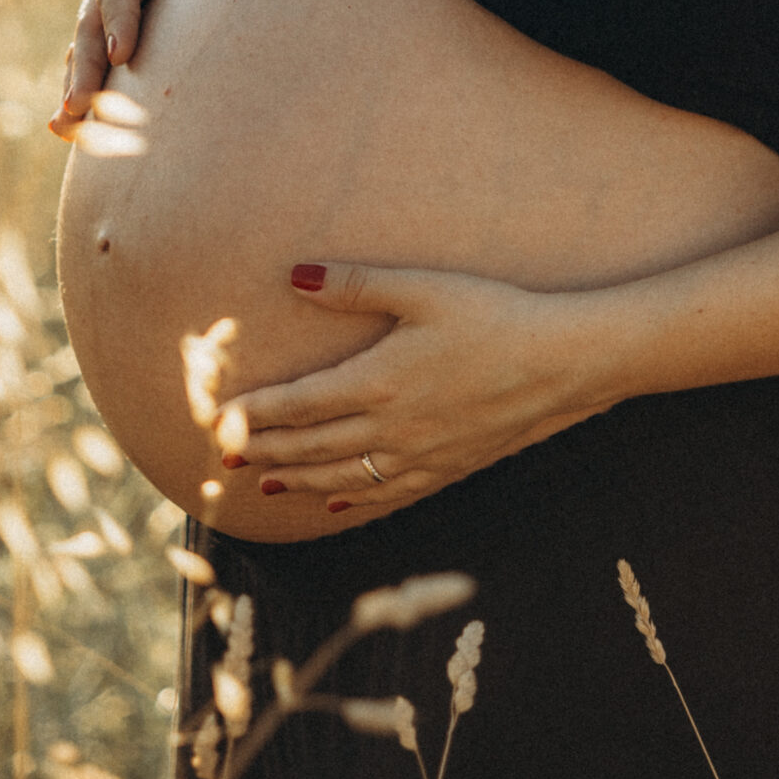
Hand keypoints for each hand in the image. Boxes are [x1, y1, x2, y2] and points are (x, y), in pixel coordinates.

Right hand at [52, 0, 246, 127]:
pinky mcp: (126, 27)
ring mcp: (116, 6)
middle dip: (85, 66)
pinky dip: (88, 93)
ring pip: (88, 49)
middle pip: (92, 24)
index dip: (120, 17)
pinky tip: (74, 132)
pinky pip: (101, 61)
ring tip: (64, 127)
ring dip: (76, 87)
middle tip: (79, 106)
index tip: (124, 55)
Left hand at [213, 264, 607, 514]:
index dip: (253, 415)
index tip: (216, 420)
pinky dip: (350, 500)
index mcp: (379, 381)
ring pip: (340, 476)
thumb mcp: (423, 289)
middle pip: (309, 446)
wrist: (562, 361)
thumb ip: (355, 285)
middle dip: (262, 451)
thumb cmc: (494, 314)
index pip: (298, 405)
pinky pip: (385, 494)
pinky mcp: (445, 468)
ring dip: (295, 478)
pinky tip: (332, 502)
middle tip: (220, 456)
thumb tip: (295, 276)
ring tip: (261, 480)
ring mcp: (418, 455)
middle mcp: (391, 428)